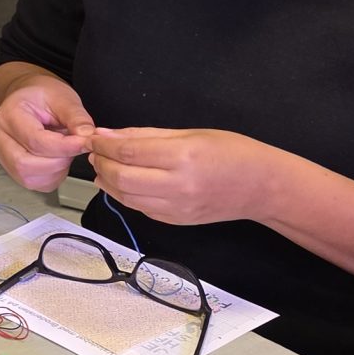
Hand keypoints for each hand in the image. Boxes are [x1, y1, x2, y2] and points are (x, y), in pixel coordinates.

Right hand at [0, 64, 95, 191]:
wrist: (30, 98)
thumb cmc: (43, 96)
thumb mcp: (63, 97)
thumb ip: (76, 117)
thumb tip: (87, 136)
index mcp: (9, 115)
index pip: (35, 141)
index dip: (64, 147)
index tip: (84, 143)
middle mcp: (0, 137)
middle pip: (26, 164)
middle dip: (58, 162)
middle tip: (75, 148)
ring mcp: (3, 155)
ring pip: (28, 178)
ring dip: (55, 171)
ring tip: (66, 152)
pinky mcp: (12, 168)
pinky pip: (33, 183)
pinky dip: (52, 177)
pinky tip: (58, 160)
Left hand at [87, 127, 282, 225]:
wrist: (261, 187)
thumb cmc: (232, 152)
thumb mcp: (190, 133)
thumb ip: (146, 135)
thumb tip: (109, 134)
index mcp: (182, 157)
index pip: (128, 152)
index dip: (103, 145)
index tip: (92, 137)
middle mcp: (177, 186)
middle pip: (121, 178)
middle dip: (100, 163)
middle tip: (94, 152)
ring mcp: (176, 208)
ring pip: (126, 198)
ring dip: (107, 181)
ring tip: (103, 166)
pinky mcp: (176, 222)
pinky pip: (140, 209)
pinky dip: (124, 195)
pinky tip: (122, 182)